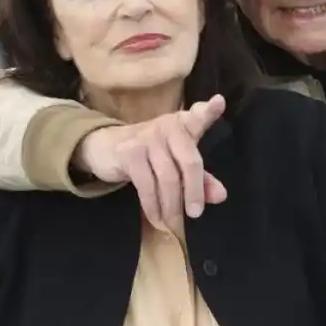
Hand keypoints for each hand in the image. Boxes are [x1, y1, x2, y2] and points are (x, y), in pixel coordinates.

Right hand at [74, 96, 227, 225]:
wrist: (105, 147)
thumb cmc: (150, 154)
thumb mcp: (177, 163)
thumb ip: (201, 178)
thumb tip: (220, 196)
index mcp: (183, 124)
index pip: (198, 116)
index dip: (209, 111)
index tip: (219, 102)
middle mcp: (168, 126)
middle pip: (189, 162)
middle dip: (195, 191)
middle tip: (195, 214)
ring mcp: (147, 138)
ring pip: (168, 178)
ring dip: (172, 205)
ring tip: (173, 222)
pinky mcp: (129, 153)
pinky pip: (146, 186)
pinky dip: (153, 206)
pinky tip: (156, 217)